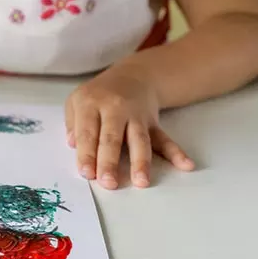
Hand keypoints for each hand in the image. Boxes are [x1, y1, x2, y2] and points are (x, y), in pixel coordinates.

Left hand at [65, 66, 195, 189]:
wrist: (132, 75)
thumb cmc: (98, 95)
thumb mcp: (76, 100)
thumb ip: (72, 123)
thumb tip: (73, 145)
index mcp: (91, 104)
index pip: (87, 133)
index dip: (86, 154)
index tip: (87, 173)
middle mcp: (115, 108)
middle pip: (112, 138)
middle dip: (110, 161)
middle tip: (108, 183)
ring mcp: (136, 116)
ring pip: (139, 140)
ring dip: (141, 162)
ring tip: (142, 182)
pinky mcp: (152, 123)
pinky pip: (164, 138)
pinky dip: (176, 152)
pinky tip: (186, 165)